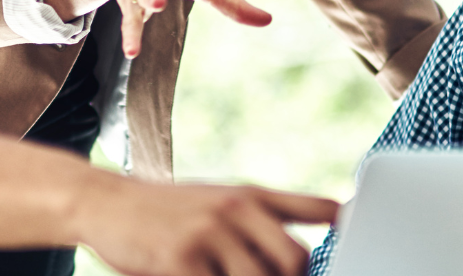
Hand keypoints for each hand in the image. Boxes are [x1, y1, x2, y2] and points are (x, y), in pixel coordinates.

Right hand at [78, 179, 337, 275]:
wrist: (104, 202)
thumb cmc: (166, 211)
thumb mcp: (217, 200)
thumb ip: (261, 219)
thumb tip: (316, 238)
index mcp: (250, 194)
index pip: (316, 208)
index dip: (344, 226)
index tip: (358, 234)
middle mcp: (235, 208)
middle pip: (295, 260)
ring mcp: (208, 234)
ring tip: (222, 272)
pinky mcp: (180, 260)